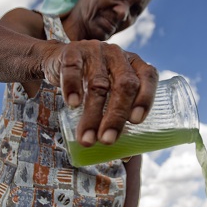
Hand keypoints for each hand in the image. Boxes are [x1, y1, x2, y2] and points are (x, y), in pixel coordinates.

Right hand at [43, 40, 157, 146]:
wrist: (58, 62)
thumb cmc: (91, 85)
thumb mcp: (108, 97)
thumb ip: (117, 119)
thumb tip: (128, 155)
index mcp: (134, 64)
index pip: (148, 77)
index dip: (146, 98)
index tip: (136, 122)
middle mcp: (118, 55)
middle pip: (124, 84)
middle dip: (117, 115)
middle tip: (108, 140)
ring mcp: (96, 51)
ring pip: (98, 83)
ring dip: (92, 114)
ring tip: (87, 139)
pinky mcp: (72, 51)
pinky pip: (73, 68)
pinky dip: (72, 87)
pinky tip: (72, 104)